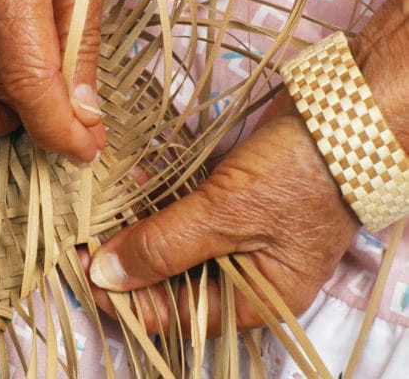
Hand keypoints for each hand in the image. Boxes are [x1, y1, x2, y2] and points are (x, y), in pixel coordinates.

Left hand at [82, 0, 408, 335]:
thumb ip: (162, 248)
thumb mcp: (226, 216)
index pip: (170, 315)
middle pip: (165, 280)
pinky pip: (179, 210)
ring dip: (133, 224)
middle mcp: (240, 275)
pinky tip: (129, 181)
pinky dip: (153, 199)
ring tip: (97, 203)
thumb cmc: (301, 174)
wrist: (348, 112)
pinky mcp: (227, 201)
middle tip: (81, 228)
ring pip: (167, 242)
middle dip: (122, 256)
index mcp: (251, 300)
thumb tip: (104, 277)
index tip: (81, 264)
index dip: (122, 296)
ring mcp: (233, 236)